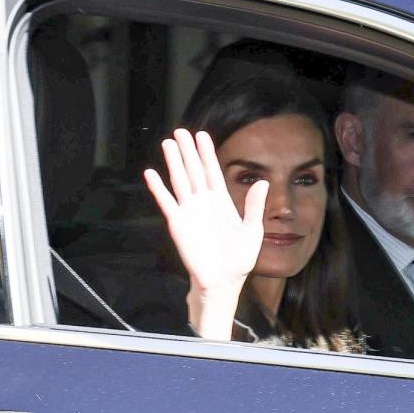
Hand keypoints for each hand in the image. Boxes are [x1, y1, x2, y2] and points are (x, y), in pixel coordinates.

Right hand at [144, 129, 268, 339]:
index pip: (213, 172)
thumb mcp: (252, 230)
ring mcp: (189, 212)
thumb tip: (262, 182)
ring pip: (180, 181)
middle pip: (194, 171)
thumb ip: (255, 206)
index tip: (202, 135)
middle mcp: (203, 203)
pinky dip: (158, 188)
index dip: (207, 153)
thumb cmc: (238, 259)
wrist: (223, 281)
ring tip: (167, 143)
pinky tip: (151, 174)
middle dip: (188, 151)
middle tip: (180, 131)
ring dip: (173, 163)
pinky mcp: (178, 224)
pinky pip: (166, 202)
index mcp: (221, 202)